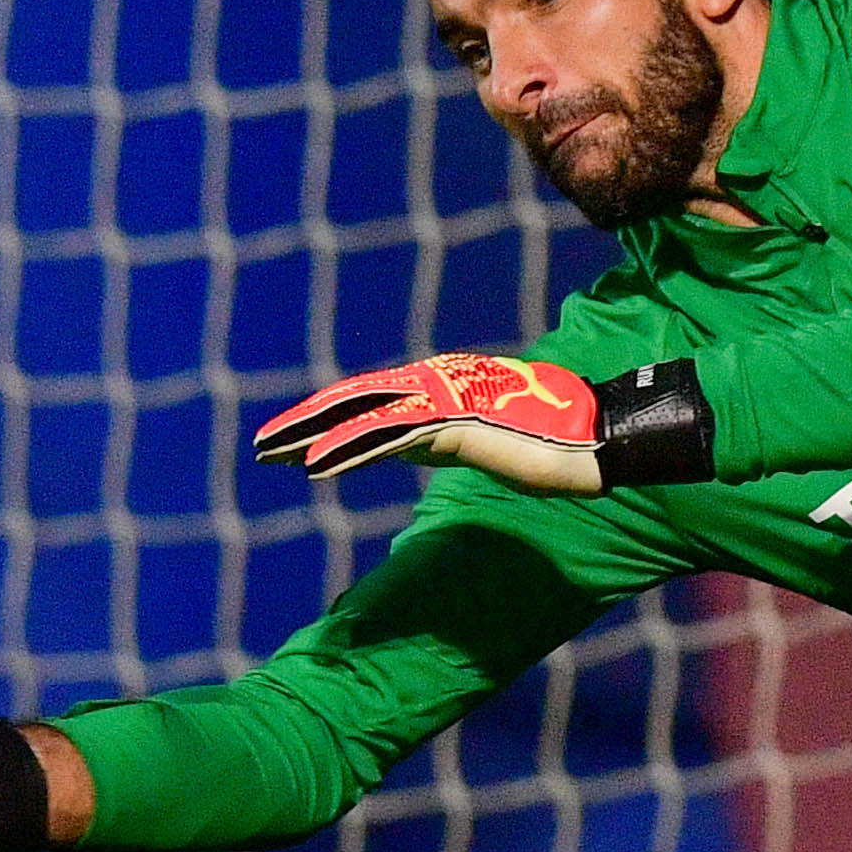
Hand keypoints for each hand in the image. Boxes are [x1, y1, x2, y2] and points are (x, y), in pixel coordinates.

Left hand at [254, 352, 609, 492]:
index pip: (369, 400)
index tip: (291, 440)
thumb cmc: (551, 437)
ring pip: (359, 417)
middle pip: (352, 401)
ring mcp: (439, 401)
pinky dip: (345, 451)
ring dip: (308, 437)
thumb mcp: (483, 436)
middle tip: (261, 445)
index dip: (326, 417)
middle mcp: (432, 384)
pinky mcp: (447, 423)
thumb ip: (443, 435)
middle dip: (303, 422)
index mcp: (438, 386)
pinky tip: (312, 467)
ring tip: (269, 456)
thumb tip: (411, 444)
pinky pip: (385, 438)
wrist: (590, 435)